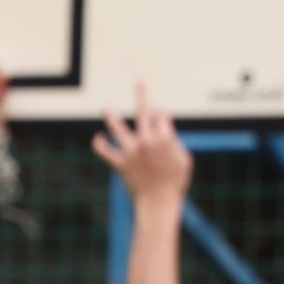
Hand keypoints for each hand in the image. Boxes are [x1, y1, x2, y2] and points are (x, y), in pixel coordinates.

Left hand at [92, 87, 189, 201]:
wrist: (159, 202)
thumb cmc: (175, 181)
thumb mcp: (185, 159)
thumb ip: (175, 142)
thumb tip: (165, 131)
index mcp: (164, 137)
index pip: (161, 116)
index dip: (163, 120)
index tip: (163, 128)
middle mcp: (146, 140)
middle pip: (144, 111)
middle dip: (142, 94)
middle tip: (139, 81)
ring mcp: (131, 151)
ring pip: (117, 127)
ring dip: (111, 116)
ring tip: (106, 107)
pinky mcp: (120, 162)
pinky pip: (104, 151)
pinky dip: (99, 144)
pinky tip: (98, 137)